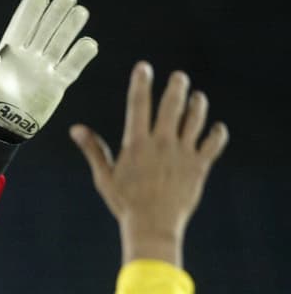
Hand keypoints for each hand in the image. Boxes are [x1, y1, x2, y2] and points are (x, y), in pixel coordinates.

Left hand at [0, 0, 97, 138]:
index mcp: (13, 47)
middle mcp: (32, 52)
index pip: (24, 22)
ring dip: (71, 26)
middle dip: (57, 11)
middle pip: (48, 26)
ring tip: (79, 11)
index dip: (32, 7)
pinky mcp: (59, 82)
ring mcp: (47, 66)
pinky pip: (74, 65)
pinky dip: (82, 54)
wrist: (5, 126)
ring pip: (62, 40)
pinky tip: (87, 44)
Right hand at [70, 63, 228, 264]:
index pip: (138, 104)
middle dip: (177, 86)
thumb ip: (94, 149)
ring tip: (197, 98)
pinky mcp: (200, 165)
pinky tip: (215, 128)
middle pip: (173, 104)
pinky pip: (213, 142)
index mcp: (137, 144)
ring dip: (198, 104)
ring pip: (196, 118)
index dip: (141, 83)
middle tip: (179, 77)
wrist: (153, 226)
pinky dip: (217, 133)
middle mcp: (162, 143)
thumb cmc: (125, 203)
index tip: (144, 67)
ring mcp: (183, 153)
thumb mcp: (104, 177)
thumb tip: (76, 129)